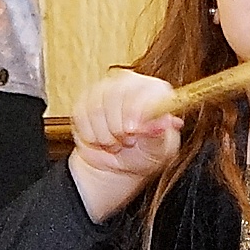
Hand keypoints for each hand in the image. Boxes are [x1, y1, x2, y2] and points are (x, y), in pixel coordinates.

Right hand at [68, 68, 184, 214]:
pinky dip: (91, 135)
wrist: (119, 165)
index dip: (135, 110)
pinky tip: (102, 139)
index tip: (133, 130)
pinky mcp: (85, 101)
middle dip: (118, 127)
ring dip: (105, 135)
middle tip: (128, 142)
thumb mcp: (158, 150)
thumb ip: (160, 134)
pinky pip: (81, 116)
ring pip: (96, 108)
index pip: (142, 89)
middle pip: (115, 95)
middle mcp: (130, 84)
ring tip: (117, 143)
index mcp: (154, 90)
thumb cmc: (144, 154)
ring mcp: (105, 89)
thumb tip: (168, 121)